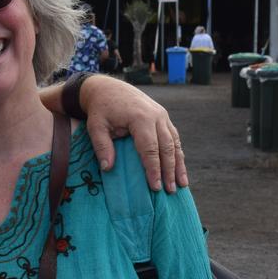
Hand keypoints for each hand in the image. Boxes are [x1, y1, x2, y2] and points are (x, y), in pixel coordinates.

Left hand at [81, 75, 186, 191]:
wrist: (108, 88)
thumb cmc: (101, 109)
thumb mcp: (95, 126)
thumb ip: (102, 146)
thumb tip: (108, 168)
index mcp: (140, 117)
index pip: (150, 149)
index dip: (153, 169)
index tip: (155, 187)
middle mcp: (156, 115)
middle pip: (166, 147)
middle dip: (169, 171)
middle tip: (170, 191)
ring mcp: (162, 115)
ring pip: (174, 142)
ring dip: (179, 164)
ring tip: (182, 184)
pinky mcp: (163, 117)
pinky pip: (173, 137)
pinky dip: (177, 153)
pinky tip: (179, 168)